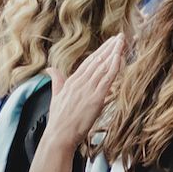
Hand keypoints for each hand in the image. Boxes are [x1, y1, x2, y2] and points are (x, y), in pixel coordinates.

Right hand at [40, 36, 124, 151]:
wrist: (59, 135)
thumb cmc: (59, 120)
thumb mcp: (56, 96)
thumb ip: (56, 81)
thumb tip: (51, 69)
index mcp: (71, 81)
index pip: (88, 62)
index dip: (100, 51)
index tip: (109, 43)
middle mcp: (80, 82)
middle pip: (97, 60)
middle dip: (109, 47)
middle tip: (119, 36)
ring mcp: (88, 89)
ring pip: (103, 66)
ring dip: (114, 53)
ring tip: (122, 41)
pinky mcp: (96, 98)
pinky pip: (107, 78)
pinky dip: (114, 66)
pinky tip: (119, 57)